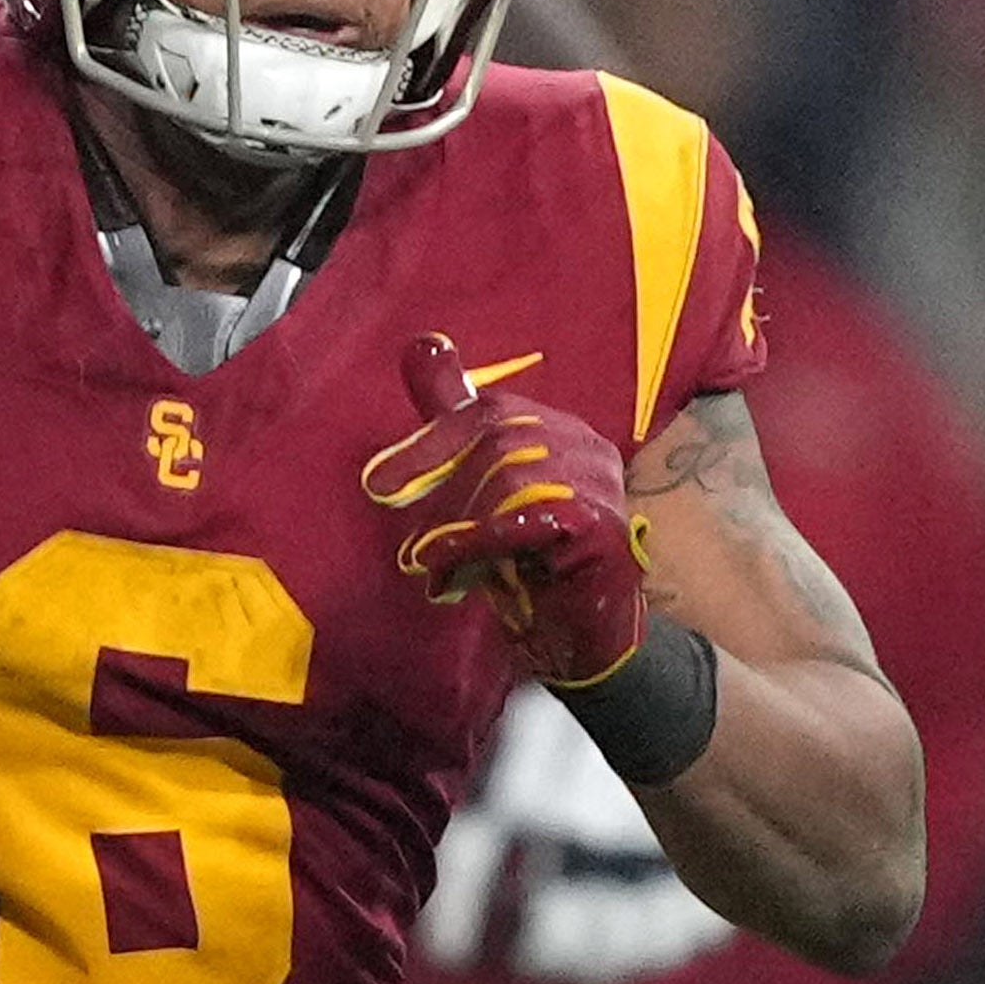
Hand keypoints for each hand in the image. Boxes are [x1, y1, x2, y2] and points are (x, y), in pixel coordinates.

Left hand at [362, 334, 649, 686]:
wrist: (575, 638)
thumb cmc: (525, 564)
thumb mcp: (476, 490)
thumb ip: (451, 425)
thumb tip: (422, 345)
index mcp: (560, 431)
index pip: (489, 411)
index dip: (429, 443)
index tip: (380, 483)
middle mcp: (587, 449)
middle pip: (497, 441)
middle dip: (439, 491)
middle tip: (411, 541)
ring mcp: (603, 486)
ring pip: (509, 479)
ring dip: (455, 526)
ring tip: (432, 563)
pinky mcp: (604, 529)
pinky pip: (529, 519)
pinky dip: (477, 541)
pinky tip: (449, 568)